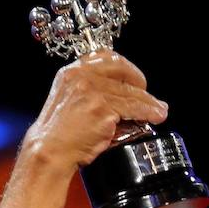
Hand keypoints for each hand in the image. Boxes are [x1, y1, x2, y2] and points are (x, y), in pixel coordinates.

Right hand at [23, 49, 167, 172]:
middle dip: (139, 81)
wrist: (49, 151)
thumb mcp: (68, 102)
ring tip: (159, 111)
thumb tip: (118, 95)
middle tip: (148, 94)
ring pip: (130, 93)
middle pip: (121, 69)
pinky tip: (155, 116)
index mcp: (71, 72)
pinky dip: (147, 112)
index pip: (105, 56)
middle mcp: (81, 77)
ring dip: (149, 102)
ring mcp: (92, 91)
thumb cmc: (58, 134)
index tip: (134, 78)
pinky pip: (133, 108)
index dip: (124, 66)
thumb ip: (88, 92)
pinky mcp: (102, 108)